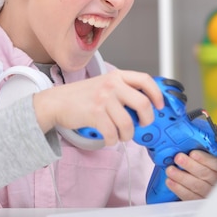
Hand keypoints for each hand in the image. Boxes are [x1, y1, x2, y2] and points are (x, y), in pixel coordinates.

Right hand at [32, 69, 163, 145]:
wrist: (57, 102)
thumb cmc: (82, 96)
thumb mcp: (105, 85)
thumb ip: (123, 91)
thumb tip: (146, 107)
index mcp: (117, 76)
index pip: (145, 80)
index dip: (157, 94)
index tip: (159, 106)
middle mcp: (112, 84)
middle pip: (143, 104)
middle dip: (146, 120)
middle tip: (141, 125)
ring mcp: (103, 98)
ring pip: (128, 124)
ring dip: (127, 135)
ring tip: (121, 135)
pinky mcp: (95, 114)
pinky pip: (113, 134)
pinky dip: (113, 140)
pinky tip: (108, 137)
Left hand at [164, 150, 216, 199]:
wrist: (195, 183)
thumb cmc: (198, 167)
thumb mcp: (202, 159)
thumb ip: (197, 152)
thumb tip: (184, 144)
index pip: (215, 163)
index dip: (204, 159)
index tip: (193, 153)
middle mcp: (215, 181)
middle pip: (204, 174)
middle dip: (189, 165)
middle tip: (178, 158)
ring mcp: (207, 192)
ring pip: (196, 185)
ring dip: (181, 177)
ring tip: (170, 170)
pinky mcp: (197, 201)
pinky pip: (189, 196)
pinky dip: (178, 188)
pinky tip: (170, 182)